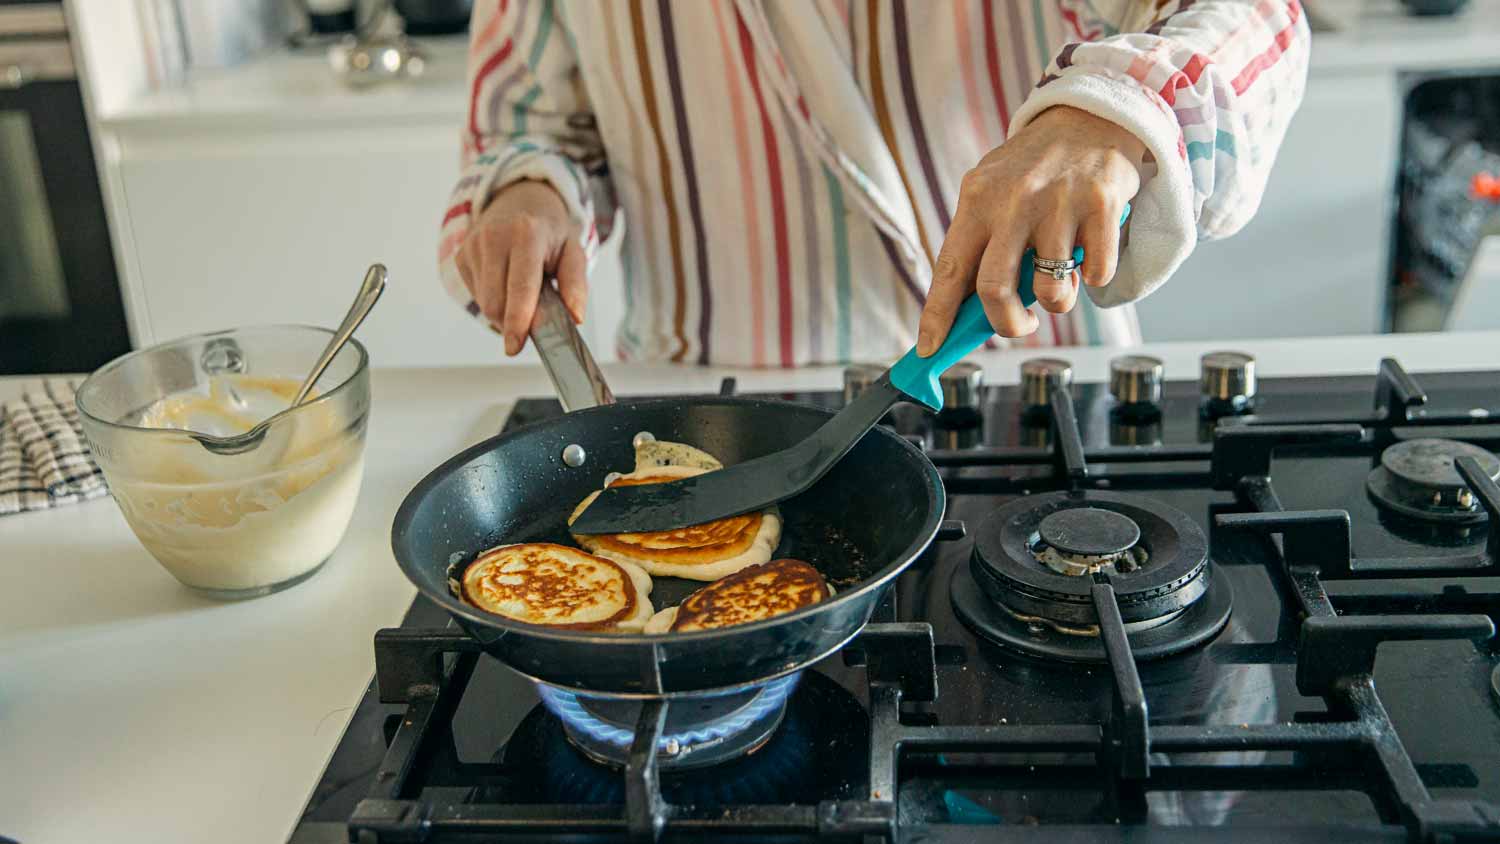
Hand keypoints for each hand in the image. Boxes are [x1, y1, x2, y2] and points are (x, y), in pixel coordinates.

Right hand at [454, 180, 586, 354]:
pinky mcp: (460, 256)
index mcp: (526, 234)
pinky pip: (476, 295)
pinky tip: (505, 282)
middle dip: (513, 322)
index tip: (515, 346)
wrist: (518, 200)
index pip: (520, 286)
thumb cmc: (549, 232)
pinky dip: (493, 300)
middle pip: (496, 302)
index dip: (517, 320)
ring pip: (484, 303)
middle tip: (533, 319)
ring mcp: (472, 246)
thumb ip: (576, 285)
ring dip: (504, 312)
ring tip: (521, 292)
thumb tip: (575, 317)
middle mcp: (494, 237)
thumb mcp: (573, 251)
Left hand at [917, 106, 1145, 354]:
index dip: (936, 316)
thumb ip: (981, 243)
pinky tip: (1090, 252)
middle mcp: (1014, 201)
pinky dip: (1095, 278)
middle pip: (994, 290)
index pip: (949, 270)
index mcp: (977, 201)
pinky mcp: (1102, 206)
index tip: (928, 349)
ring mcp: (1059, 203)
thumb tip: (966, 310)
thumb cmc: (1035, 167)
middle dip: (1006, 324)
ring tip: (1060, 280)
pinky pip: (1097, 274)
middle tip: (1019, 324)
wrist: (1091, 114)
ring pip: (1051, 291)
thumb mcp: (994, 192)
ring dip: (1057, 302)